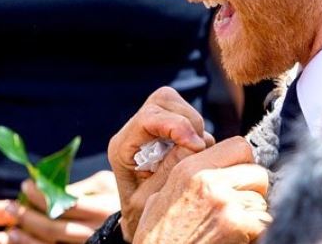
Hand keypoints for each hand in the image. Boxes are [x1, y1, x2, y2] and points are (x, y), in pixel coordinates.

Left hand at [10, 170, 119, 242]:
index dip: (42, 195)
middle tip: (10, 206)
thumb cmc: (117, 196)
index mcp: (101, 208)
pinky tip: (24, 243)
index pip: (65, 203)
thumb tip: (49, 185)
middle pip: (56, 228)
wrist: (140, 221)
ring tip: (11, 229)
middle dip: (29, 217)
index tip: (26, 184)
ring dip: (29, 239)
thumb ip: (80, 186)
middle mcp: (96, 230)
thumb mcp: (104, 183)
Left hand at [107, 87, 213, 238]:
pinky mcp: (167, 129)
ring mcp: (151, 127)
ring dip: (195, 127)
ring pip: (178, 104)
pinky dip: (198, 132)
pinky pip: (188, 117)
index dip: (176, 126)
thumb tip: (194, 145)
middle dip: (188, 122)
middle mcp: (134, 131)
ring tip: (196, 155)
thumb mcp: (152, 200)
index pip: (147, 118)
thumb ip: (170, 172)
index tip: (196, 146)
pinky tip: (196, 154)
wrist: (140, 221)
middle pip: (163, 101)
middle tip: (198, 150)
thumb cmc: (143, 215)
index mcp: (122, 147)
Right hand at [133, 141, 269, 243]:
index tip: (238, 176)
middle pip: (257, 172)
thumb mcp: (160, 195)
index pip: (239, 146)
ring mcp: (226, 204)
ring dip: (254, 213)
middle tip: (239, 205)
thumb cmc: (158, 235)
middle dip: (253, 189)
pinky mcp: (237, 226)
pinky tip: (237, 237)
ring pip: (262, 201)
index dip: (243, 162)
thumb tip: (213, 165)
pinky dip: (256, 231)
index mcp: (190, 168)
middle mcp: (210, 181)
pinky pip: (263, 223)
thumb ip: (187, 174)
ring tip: (232, 225)